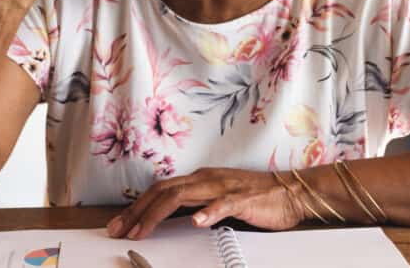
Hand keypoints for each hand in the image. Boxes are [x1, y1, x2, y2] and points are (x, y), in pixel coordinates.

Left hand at [106, 167, 304, 239]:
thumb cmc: (256, 197)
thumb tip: (169, 215)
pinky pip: (221, 204)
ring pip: (181, 195)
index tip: (120, 224)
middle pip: (162, 191)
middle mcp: (206, 179)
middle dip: (137, 211)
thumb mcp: (217, 197)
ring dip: (156, 214)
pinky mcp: (241, 199)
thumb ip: (195, 202)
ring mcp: (222, 187)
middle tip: (119, 229)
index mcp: (200, 179)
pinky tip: (196, 222)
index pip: (160, 190)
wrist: (290, 192)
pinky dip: (207, 213)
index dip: (137, 207)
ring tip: (142, 230)